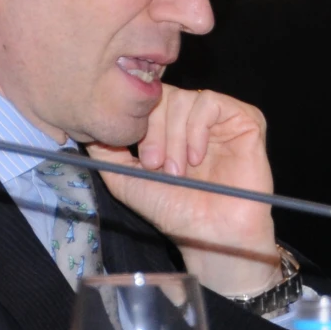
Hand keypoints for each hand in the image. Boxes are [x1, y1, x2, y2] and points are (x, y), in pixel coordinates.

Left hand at [89, 86, 281, 294]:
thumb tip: (86, 126)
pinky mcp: (245, 120)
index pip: (146, 100)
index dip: (138, 123)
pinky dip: (197, 128)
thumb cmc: (174, 211)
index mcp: (169, 129)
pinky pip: (211, 102)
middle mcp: (193, 120)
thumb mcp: (126, 179)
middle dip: (154, 131)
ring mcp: (220, 119)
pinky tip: (197, 157)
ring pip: (185, 98)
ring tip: (178, 170)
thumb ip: (105, 151)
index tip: (141, 161)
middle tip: (156, 166)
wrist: (211, 234)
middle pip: (163, 95)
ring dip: (175, 136)